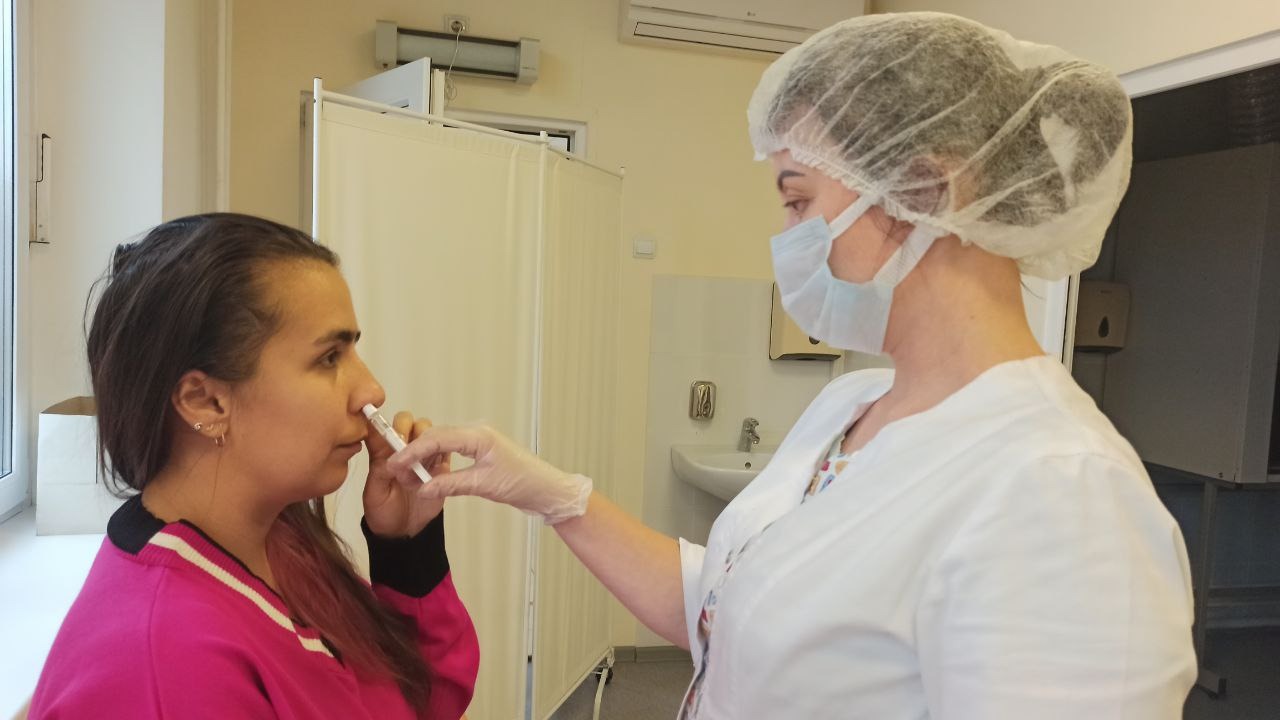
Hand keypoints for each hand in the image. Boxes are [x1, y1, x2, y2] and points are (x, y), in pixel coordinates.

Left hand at [363, 412, 450, 537]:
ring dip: (425, 441)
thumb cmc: (383, 512)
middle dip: (408, 429)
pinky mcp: (441, 466)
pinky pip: (446, 449)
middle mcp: (404, 449)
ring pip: (429, 431)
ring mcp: (424, 456)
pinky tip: (436, 467)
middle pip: (409, 421)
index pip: (382, 427)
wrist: (405, 533)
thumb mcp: (374, 494)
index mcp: (382, 452)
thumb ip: (379, 471)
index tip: (388, 434)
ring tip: (421, 463)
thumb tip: (389, 451)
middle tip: (406, 448)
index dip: (384, 423)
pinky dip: (442, 452)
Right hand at [387, 424, 591, 524]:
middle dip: (413, 450)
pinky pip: (451, 449)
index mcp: (478, 435)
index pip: (437, 438)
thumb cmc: (522, 483)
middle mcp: (477, 432)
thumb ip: (450, 484)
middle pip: (436, 436)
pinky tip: (426, 469)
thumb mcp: (483, 485)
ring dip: (423, 454)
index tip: (394, 462)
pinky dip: (436, 457)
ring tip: (406, 470)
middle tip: (394, 467)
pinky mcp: (480, 450)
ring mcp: (479, 440)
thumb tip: (422, 487)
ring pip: (442, 441)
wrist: (546, 488)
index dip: (412, 450)